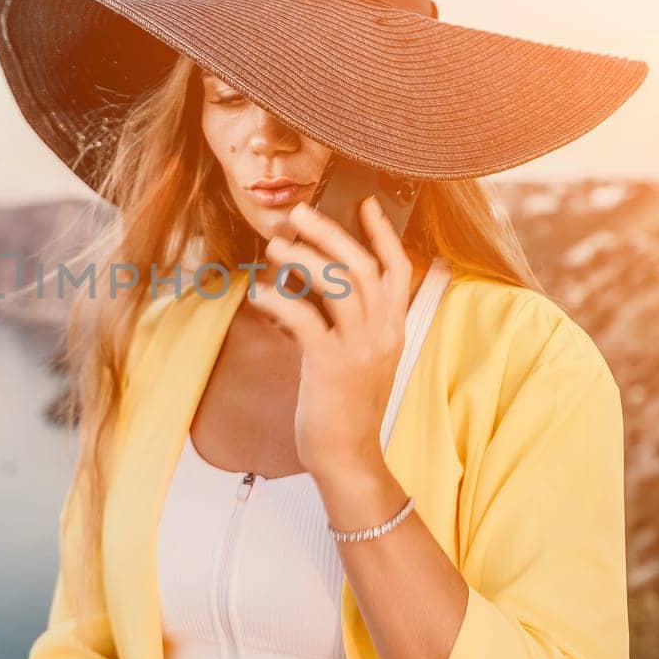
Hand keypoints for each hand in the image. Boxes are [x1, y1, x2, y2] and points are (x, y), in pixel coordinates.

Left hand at [247, 195, 414, 487]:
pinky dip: (281, 299)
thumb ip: (345, 321)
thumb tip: (309, 284)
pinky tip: (260, 291)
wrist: (347, 456)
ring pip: (340, 285)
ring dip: (305, 258)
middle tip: (298, 213)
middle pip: (363, 267)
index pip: (398, 269)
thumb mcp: (359, 356)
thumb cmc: (346, 405)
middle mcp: (382, 332)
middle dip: (331, 233)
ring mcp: (359, 349)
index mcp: (393, 327)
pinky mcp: (331, 366)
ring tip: (275, 246)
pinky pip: (306, 320)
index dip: (382, 233)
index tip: (363, 202)